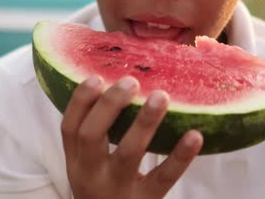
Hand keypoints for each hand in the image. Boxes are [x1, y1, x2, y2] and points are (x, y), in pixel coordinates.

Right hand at [61, 75, 202, 198]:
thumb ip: (95, 135)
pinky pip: (164, 177)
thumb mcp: (88, 166)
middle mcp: (91, 174)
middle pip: (91, 136)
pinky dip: (180, 156)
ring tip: (161, 96)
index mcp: (76, 162)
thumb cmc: (103, 189)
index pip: (69, 127)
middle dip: (110, 105)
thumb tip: (115, 84)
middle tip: (131, 81)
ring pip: (129, 153)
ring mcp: (118, 189)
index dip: (80, 100)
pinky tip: (194, 135)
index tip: (96, 76)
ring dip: (144, 122)